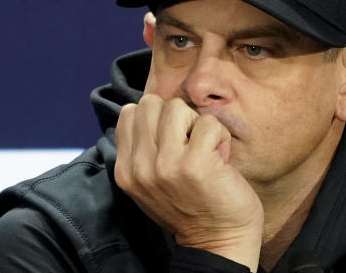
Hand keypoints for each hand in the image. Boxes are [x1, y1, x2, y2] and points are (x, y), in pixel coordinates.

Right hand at [114, 94, 263, 267]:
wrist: (218, 241)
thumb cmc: (189, 206)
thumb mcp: (150, 181)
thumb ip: (142, 149)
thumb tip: (148, 109)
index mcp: (125, 170)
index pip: (129, 112)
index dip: (155, 118)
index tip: (171, 141)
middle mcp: (140, 167)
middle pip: (151, 104)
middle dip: (175, 117)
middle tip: (189, 143)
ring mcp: (166, 165)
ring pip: (177, 108)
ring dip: (196, 124)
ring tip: (204, 149)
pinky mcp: (195, 164)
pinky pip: (207, 122)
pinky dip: (219, 135)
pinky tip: (220, 158)